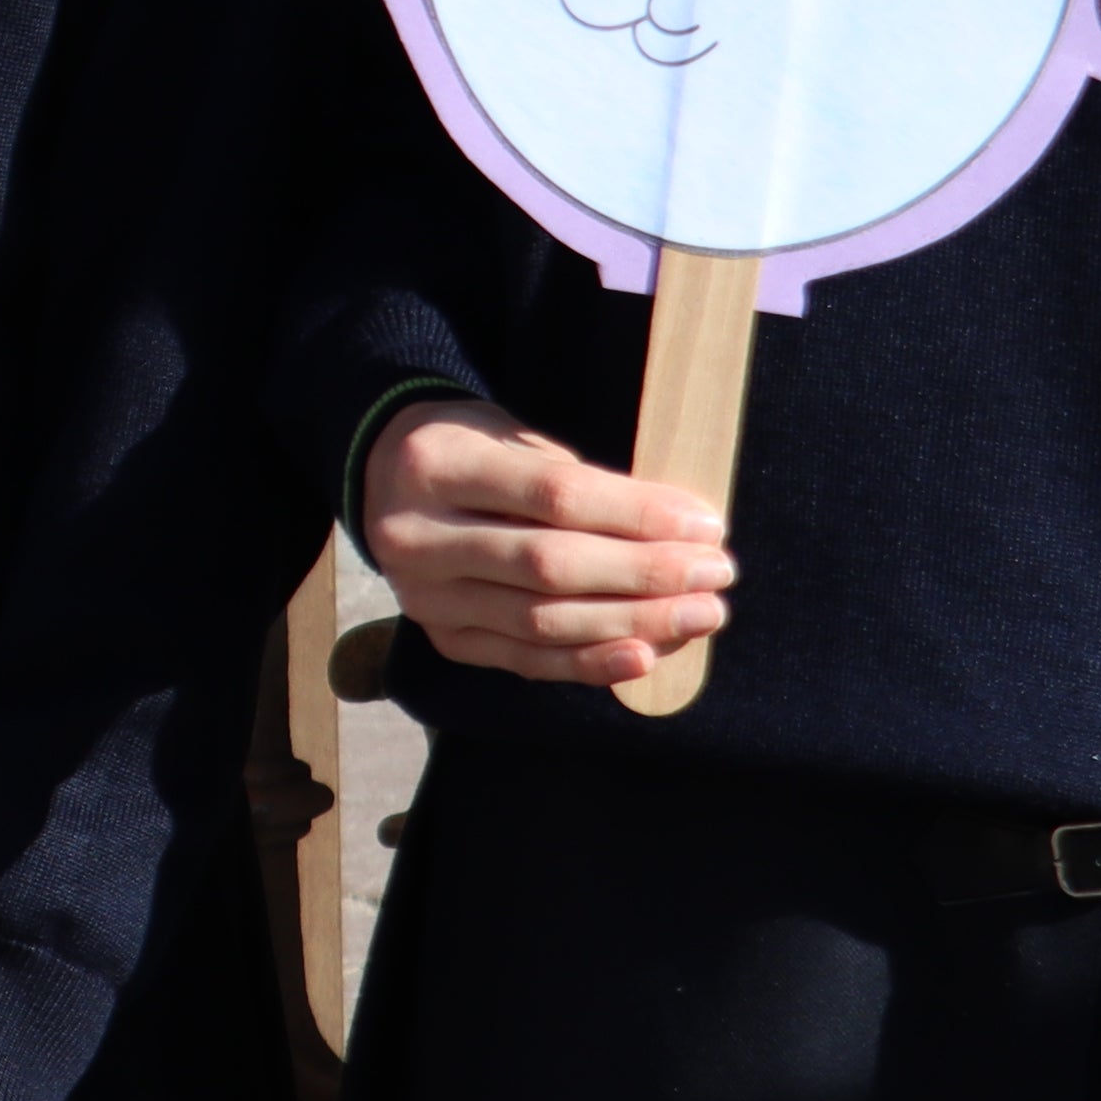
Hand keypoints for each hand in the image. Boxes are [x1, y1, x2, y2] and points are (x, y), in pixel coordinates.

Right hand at [362, 400, 731, 687]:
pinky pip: (524, 660)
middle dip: (645, 574)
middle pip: (549, 565)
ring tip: (699, 615)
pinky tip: (644, 657)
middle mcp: (417, 537)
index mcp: (437, 466)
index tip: (705, 525)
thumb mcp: (513, 436)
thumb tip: (681, 531)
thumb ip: (580, 482)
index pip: (554, 497)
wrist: (386, 481)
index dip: (636, 515)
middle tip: (715, 573)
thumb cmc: (473, 450)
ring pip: (540, 621)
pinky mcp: (442, 637)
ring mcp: (424, 596)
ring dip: (633, 623)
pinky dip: (588, 664)